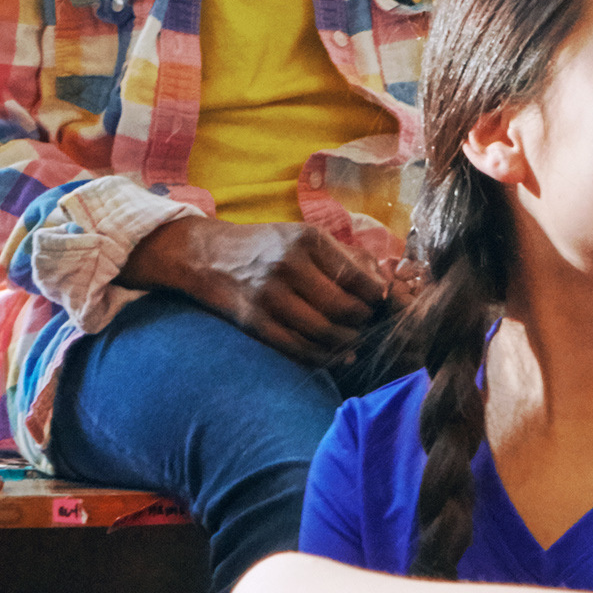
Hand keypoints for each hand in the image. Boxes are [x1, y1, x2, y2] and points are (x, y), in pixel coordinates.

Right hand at [127, 214, 394, 366]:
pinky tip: (336, 355)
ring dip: (346, 342)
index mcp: (307, 240)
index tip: (382, 303)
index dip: (375, 296)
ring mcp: (270, 296)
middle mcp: (288, 266)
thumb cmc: (266, 246)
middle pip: (342, 307)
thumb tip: (382, 284)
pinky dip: (323, 356)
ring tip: (354, 340)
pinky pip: (298, 347)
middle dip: (362, 322)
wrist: (209, 256)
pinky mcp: (256, 322)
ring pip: (322, 331)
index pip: (355, 276)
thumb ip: (344, 257)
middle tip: (369, 325)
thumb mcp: (303, 236)